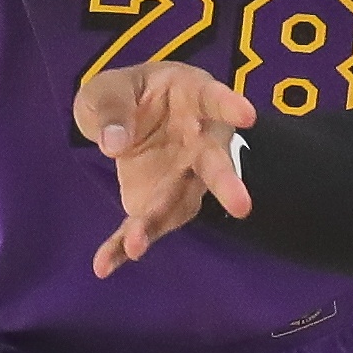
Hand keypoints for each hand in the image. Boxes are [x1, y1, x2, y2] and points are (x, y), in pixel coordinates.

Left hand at [72, 62, 254, 278]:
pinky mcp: (160, 203)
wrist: (124, 119)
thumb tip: (115, 144)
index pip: (214, 100)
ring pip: (179, 203)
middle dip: (226, 184)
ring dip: (158, 224)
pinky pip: (145, 226)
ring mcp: (184, 177)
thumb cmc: (126, 94)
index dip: (230, 106)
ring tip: (135, 246)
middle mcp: (199, 142)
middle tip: (242, 206)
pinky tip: (105, 264)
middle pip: (215, 165)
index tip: (248, 116)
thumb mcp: (107, 88)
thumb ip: (111, 108)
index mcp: (192, 98)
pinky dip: (122, 247)